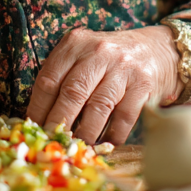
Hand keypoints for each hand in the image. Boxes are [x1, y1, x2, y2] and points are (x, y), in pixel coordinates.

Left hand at [26, 26, 180, 144]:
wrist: (156, 49)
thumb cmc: (110, 59)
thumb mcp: (83, 56)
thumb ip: (63, 78)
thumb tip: (42, 120)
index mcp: (76, 43)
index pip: (49, 79)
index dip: (38, 108)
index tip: (34, 128)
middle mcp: (99, 52)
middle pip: (72, 93)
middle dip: (59, 123)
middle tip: (54, 142)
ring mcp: (123, 67)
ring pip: (98, 107)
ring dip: (86, 133)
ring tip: (78, 147)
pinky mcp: (143, 84)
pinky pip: (124, 117)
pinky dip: (113, 135)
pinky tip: (105, 144)